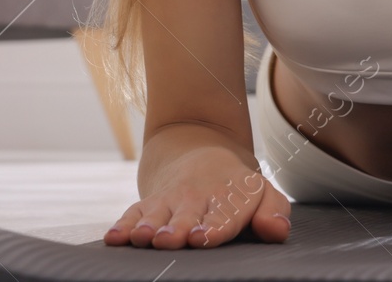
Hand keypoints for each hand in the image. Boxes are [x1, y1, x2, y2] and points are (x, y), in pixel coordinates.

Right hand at [105, 145, 291, 249]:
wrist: (201, 151)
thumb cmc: (237, 187)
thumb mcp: (262, 193)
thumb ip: (273, 211)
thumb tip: (276, 232)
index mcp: (230, 197)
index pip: (223, 216)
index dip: (213, 228)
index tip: (202, 237)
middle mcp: (197, 198)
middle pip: (186, 216)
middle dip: (177, 228)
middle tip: (169, 239)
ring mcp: (170, 200)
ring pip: (157, 214)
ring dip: (147, 226)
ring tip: (142, 237)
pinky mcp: (149, 203)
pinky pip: (133, 213)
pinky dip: (122, 225)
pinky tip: (114, 238)